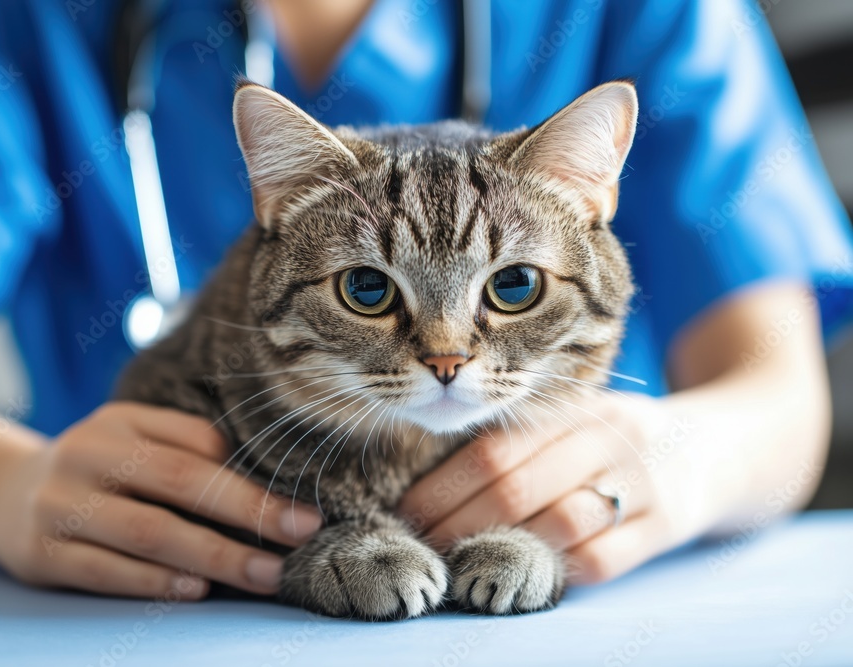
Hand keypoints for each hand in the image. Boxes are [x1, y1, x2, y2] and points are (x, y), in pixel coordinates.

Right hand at [0, 402, 322, 597]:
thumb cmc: (93, 468)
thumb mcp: (128, 438)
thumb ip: (183, 446)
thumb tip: (259, 478)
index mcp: (119, 422)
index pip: (196, 443)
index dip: (252, 476)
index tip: (302, 505)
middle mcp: (87, 455)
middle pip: (179, 482)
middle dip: (248, 510)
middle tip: (301, 534)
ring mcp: (59, 505)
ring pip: (147, 531)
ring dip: (214, 555)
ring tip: (265, 574)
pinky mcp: (40, 554)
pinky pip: (105, 569)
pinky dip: (154, 581)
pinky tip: (197, 589)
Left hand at [399, 392, 696, 583]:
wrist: (725, 444)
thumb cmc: (620, 439)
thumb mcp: (578, 419)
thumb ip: (524, 440)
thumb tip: (433, 480)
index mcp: (574, 407)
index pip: (493, 449)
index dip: (442, 486)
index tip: (405, 511)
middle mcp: (608, 437)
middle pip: (516, 487)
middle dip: (457, 523)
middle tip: (421, 546)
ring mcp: (643, 481)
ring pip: (557, 523)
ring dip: (500, 550)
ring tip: (459, 566)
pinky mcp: (668, 524)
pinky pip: (602, 559)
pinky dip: (555, 571)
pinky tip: (523, 577)